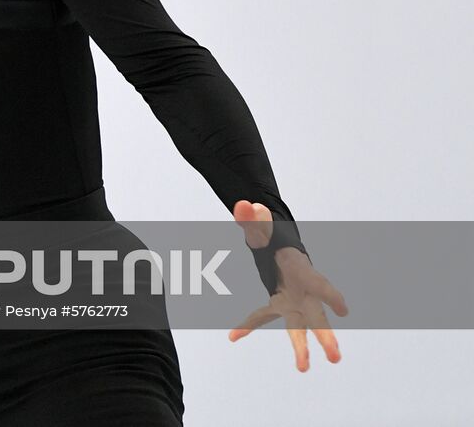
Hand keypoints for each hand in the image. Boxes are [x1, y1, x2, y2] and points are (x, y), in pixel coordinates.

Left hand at [227, 200, 348, 370]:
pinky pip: (262, 316)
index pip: (318, 283)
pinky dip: (246, 325)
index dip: (330, 295)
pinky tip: (232, 335)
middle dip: (325, 336)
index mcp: (302, 269)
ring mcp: (292, 301)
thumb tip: (243, 206)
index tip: (343, 309)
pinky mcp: (278, 304)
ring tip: (304, 368)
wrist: (280, 247)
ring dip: (301, 348)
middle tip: (335, 357)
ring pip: (298, 327)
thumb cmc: (274, 235)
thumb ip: (253, 217)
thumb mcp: (262, 224)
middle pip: (316, 316)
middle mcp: (302, 291)